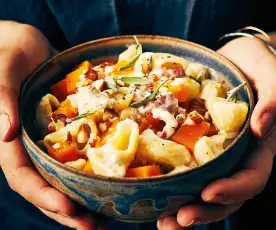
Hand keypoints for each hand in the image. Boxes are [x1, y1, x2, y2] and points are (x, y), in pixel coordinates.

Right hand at [0, 21, 99, 229]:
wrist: (25, 43)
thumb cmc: (6, 51)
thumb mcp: (2, 69)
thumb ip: (1, 98)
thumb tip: (4, 134)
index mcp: (9, 138)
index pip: (22, 175)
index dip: (43, 195)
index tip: (70, 208)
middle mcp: (30, 145)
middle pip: (46, 186)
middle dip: (68, 210)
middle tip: (95, 227)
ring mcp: (49, 140)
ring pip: (63, 176)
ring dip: (84, 198)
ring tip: (108, 217)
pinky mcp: (67, 130)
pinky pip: (79, 155)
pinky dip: (93, 171)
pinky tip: (112, 180)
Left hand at [158, 37, 275, 228]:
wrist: (234, 57)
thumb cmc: (255, 62)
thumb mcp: (270, 72)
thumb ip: (273, 98)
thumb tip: (260, 128)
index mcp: (257, 144)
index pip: (251, 176)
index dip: (233, 190)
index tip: (207, 194)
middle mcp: (236, 153)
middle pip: (226, 193)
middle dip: (204, 209)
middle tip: (178, 220)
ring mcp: (216, 150)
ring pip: (204, 187)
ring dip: (184, 207)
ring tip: (162, 221)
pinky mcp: (195, 142)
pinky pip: (187, 167)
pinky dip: (173, 184)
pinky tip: (154, 194)